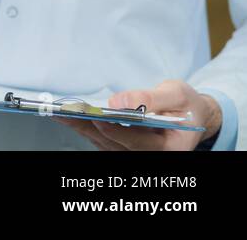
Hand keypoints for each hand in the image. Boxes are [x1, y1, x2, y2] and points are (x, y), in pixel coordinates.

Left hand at [55, 80, 223, 150]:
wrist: (191, 114)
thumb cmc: (186, 104)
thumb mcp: (176, 94)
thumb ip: (150, 98)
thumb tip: (120, 102)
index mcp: (169, 147)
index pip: (138, 142)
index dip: (116, 131)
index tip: (97, 118)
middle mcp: (151, 155)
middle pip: (114, 144)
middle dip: (89, 127)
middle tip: (65, 113)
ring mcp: (136, 153)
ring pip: (104, 143)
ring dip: (81, 128)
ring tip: (60, 113)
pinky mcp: (125, 147)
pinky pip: (102, 140)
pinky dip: (85, 128)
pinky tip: (70, 117)